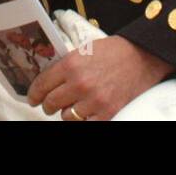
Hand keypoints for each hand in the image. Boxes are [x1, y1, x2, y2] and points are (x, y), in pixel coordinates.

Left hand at [27, 36, 172, 120]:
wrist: (142, 57)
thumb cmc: (113, 52)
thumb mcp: (84, 50)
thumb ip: (65, 65)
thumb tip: (48, 80)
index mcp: (71, 64)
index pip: (41, 85)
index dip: (34, 94)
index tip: (33, 98)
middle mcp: (80, 84)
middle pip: (51, 103)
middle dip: (48, 105)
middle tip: (49, 105)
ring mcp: (94, 101)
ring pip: (66, 117)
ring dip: (67, 113)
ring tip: (73, 106)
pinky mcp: (107, 113)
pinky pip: (85, 124)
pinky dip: (84, 120)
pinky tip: (87, 112)